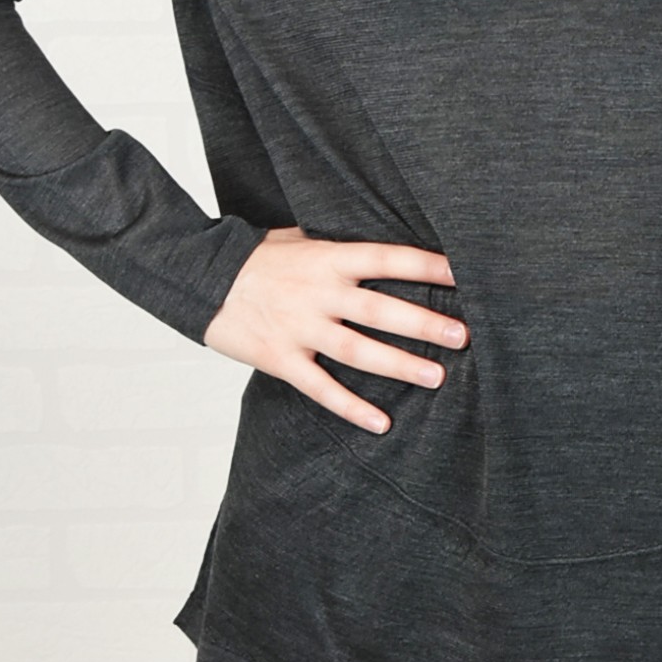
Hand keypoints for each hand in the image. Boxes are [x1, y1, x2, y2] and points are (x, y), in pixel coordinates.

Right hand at [200, 226, 467, 434]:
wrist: (197, 277)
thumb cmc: (255, 256)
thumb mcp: (299, 238)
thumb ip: (339, 245)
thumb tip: (384, 244)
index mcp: (328, 258)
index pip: (388, 258)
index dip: (427, 266)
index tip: (465, 273)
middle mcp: (318, 293)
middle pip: (381, 310)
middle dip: (425, 323)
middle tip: (464, 335)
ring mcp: (299, 328)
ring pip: (358, 351)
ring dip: (399, 365)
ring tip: (437, 377)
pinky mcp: (280, 359)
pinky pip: (321, 388)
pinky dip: (351, 407)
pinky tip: (381, 423)